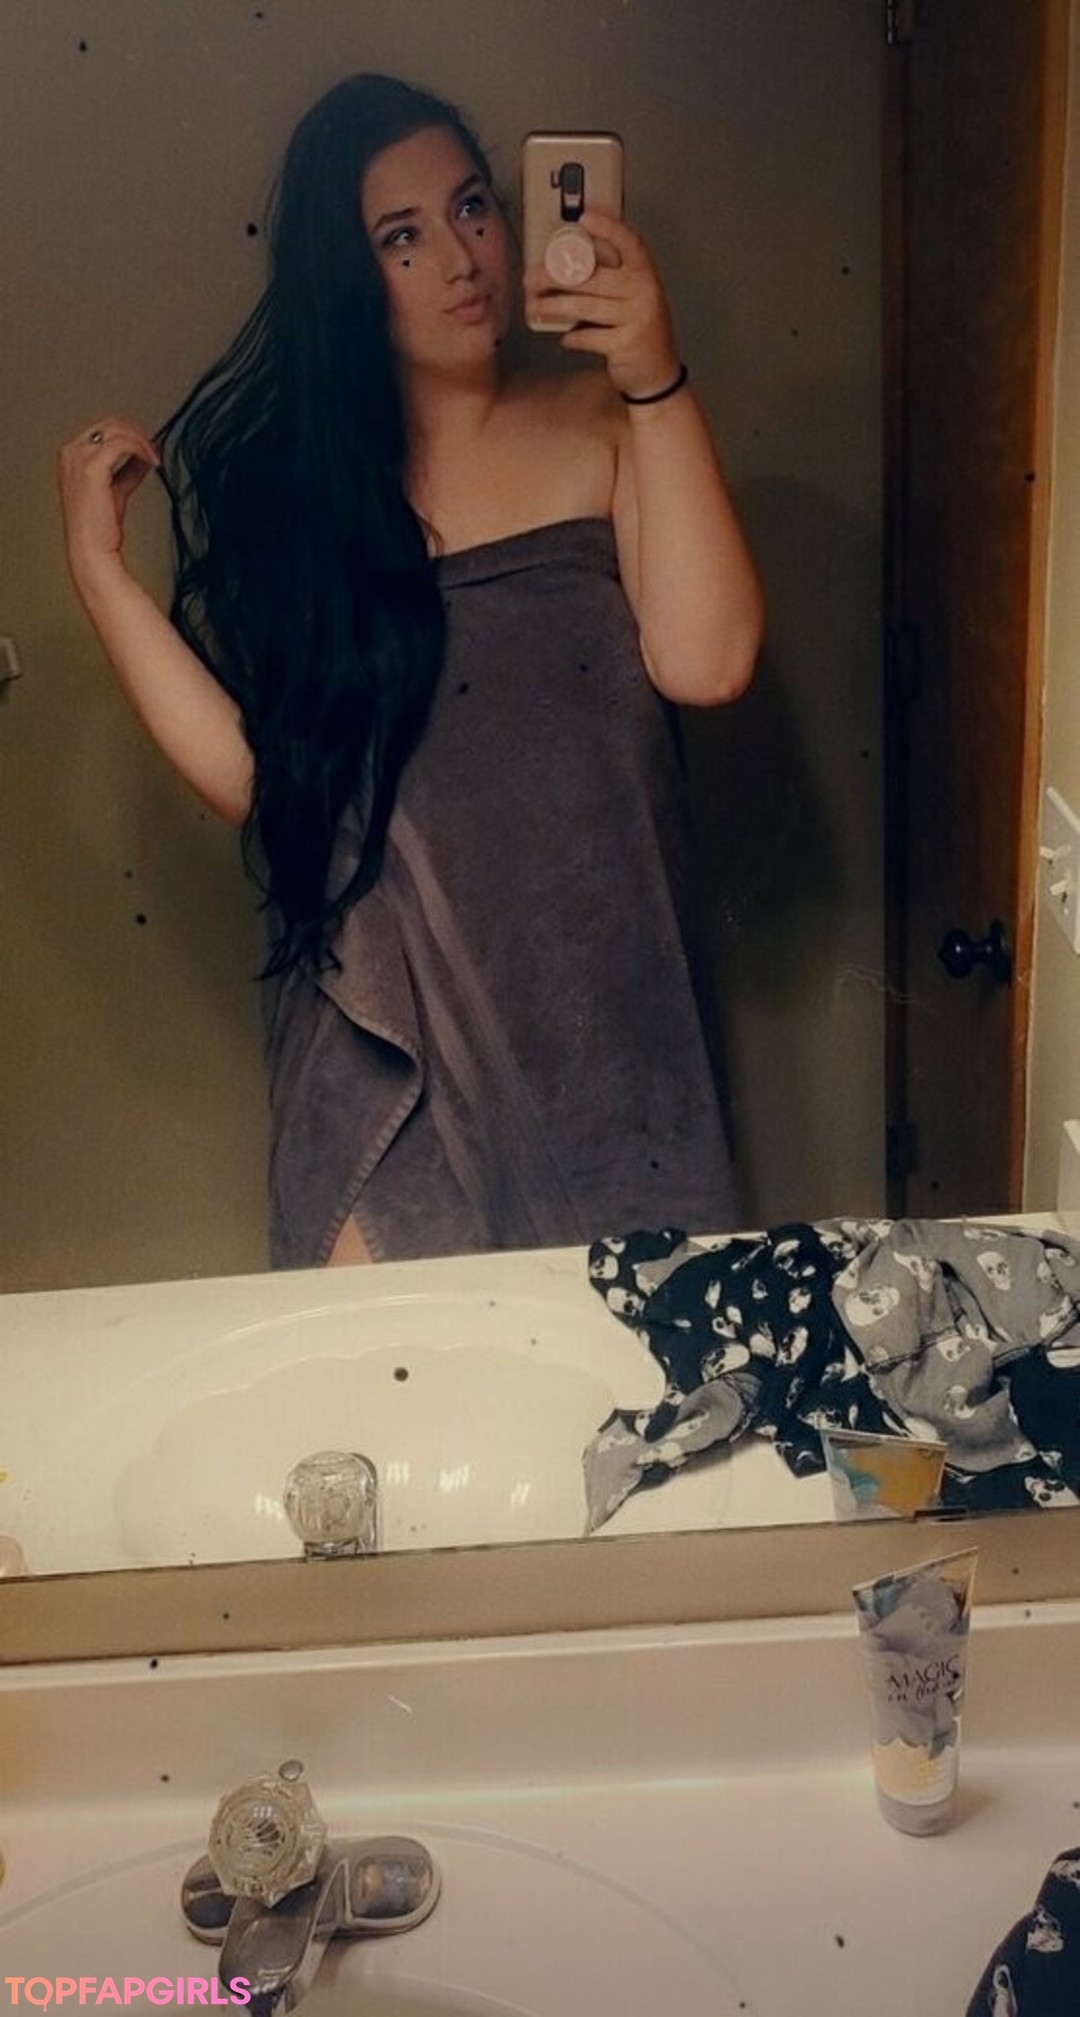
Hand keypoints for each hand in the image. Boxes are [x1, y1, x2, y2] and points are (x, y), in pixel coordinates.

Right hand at [57, 416, 159, 588]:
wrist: (91, 549)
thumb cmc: (99, 527)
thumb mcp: (116, 490)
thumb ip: (128, 471)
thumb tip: (145, 458)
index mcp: (70, 456)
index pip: (102, 431)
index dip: (129, 434)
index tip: (147, 447)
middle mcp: (70, 453)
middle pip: (109, 425)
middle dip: (137, 434)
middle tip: (155, 450)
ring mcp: (78, 458)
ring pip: (117, 431)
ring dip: (141, 442)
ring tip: (155, 458)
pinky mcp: (92, 468)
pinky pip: (123, 444)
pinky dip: (141, 449)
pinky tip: (152, 463)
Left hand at [522, 211, 680, 399]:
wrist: (658, 374)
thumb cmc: (639, 331)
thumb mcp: (634, 300)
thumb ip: (613, 282)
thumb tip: (566, 266)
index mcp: (646, 276)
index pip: (631, 244)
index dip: (609, 229)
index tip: (584, 218)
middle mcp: (644, 293)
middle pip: (593, 277)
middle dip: (556, 276)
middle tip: (531, 278)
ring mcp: (636, 319)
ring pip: (585, 306)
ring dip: (554, 306)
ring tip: (535, 305)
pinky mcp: (626, 344)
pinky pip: (589, 337)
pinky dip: (572, 338)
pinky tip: (563, 338)